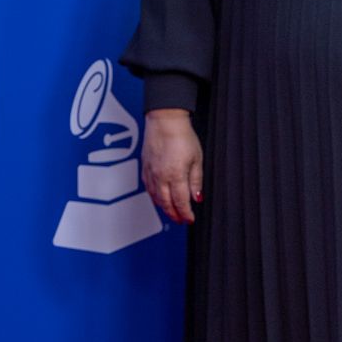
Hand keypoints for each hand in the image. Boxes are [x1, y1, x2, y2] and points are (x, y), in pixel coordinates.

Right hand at [142, 108, 203, 224]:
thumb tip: (197, 197)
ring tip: (171, 213)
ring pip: (155, 197)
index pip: (180, 202)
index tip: (190, 219)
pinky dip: (154, 196)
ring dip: (163, 208)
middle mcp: (160, 176)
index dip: (186, 214)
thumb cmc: (181, 135)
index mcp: (175, 175)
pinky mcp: (145, 167)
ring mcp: (150, 172)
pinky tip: (158, 198)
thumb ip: (196, 181)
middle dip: (174, 214)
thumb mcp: (197, 159)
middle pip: (166, 203)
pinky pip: (148, 187)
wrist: (164, 120)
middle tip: (180, 220)